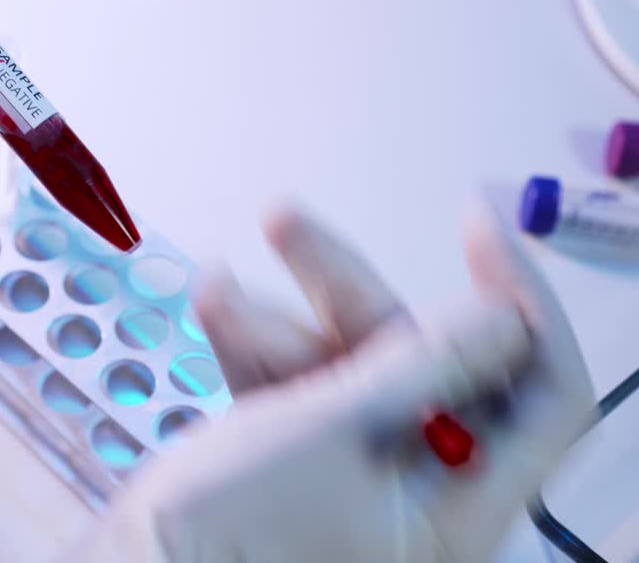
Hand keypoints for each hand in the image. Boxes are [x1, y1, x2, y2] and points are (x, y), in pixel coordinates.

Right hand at [66, 205, 594, 561]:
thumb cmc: (222, 532)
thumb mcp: (327, 429)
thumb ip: (421, 366)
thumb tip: (503, 316)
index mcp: (457, 508)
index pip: (541, 399)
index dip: (519, 307)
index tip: (475, 235)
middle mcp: (418, 492)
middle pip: (423, 361)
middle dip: (345, 287)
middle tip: (287, 224)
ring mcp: (357, 473)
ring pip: (349, 363)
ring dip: (282, 314)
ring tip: (220, 285)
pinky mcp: (304, 459)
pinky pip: (302, 386)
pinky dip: (259, 345)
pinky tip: (216, 306)